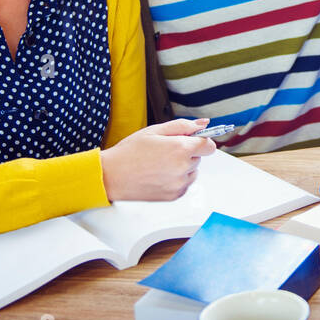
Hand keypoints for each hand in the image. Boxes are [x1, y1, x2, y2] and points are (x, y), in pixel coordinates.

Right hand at [100, 117, 217, 201]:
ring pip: (193, 171)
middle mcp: (182, 168)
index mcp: (180, 149)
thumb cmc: (129, 153)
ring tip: (160, 163)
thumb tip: (203, 124)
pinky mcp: (174, 195)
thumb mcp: (155, 130)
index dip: (201, 140)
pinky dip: (177, 179)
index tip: (193, 140)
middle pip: (199, 157)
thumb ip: (183, 126)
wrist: (111, 176)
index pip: (209, 145)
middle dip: (187, 152)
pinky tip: (159, 174)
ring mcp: (179, 183)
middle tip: (165, 151)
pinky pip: (185, 184)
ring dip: (183, 166)